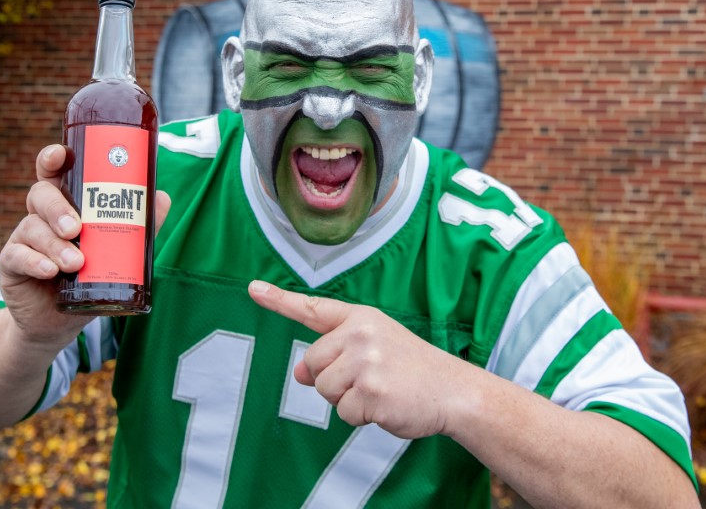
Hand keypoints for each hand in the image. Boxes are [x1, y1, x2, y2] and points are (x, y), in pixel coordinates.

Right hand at [0, 144, 169, 344]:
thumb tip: (163, 198)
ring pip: (33, 227)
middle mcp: (42, 215)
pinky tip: (49, 271)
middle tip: (76, 228)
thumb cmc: (89, 275)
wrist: (57, 320)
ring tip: (75, 263)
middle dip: (57, 208)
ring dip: (55, 244)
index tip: (59, 155)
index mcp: (65, 203)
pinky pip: (17, 256)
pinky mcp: (11, 265)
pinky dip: (35, 262)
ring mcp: (24, 238)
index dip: (52, 159)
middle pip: (41, 195)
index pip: (54, 173)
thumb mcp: (116, 250)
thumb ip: (139, 225)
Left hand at [248, 280, 466, 439]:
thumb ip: (335, 355)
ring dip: (347, 400)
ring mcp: (366, 361)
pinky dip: (361, 417)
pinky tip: (386, 405)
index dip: (278, 300)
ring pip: (324, 390)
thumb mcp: (373, 351)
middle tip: (372, 379)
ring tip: (380, 391)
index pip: (313, 307)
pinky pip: (343, 413)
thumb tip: (301, 372)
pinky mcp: (371, 391)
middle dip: (335, 380)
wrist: (453, 390)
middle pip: (313, 363)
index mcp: (360, 318)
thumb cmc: (412, 369)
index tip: (253, 288)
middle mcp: (360, 333)